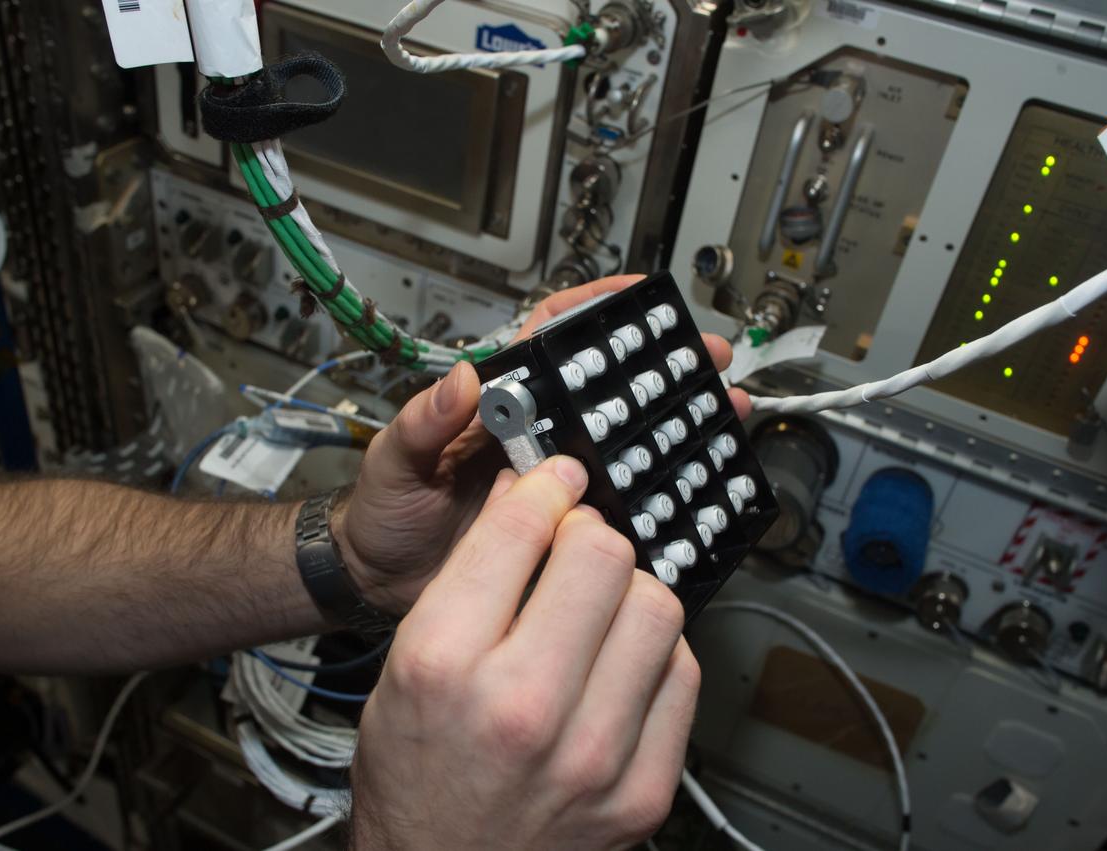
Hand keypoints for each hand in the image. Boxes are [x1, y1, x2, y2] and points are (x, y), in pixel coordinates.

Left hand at [335, 274, 751, 612]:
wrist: (383, 584)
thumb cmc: (384, 515)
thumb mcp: (394, 460)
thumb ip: (422, 421)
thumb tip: (461, 378)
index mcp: (497, 408)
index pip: (548, 343)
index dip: (591, 313)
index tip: (637, 296)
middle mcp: (533, 439)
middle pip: (604, 391)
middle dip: (660, 367)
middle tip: (708, 357)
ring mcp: (553, 483)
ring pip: (621, 445)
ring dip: (672, 425)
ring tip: (723, 409)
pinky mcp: (564, 529)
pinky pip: (617, 506)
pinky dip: (656, 494)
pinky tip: (691, 489)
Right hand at [350, 456, 698, 849]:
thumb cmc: (416, 775)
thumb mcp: (407, 663)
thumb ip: (469, 574)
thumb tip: (528, 494)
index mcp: (443, 664)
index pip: (521, 528)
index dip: (545, 486)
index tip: (556, 479)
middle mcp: (520, 708)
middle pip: (603, 555)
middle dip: (588, 533)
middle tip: (574, 545)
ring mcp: (592, 755)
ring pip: (657, 605)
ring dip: (628, 590)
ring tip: (598, 608)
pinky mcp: (642, 790)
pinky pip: (682, 674)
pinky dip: (654, 653)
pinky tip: (619, 663)